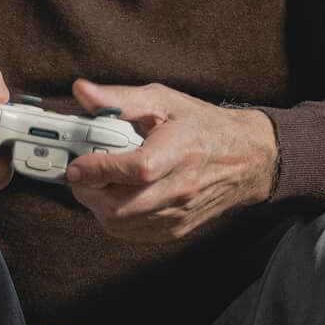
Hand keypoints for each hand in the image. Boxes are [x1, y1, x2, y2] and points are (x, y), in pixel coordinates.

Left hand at [64, 77, 276, 241]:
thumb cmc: (203, 126)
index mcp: (179, 151)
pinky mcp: (177, 229)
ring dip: (97, 205)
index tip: (77, 165)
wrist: (246, 158)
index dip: (99, 170)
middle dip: (88, 191)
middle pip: (121, 205)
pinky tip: (115, 196)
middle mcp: (181, 188)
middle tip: (80, 174)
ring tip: (96, 184)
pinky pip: (132, 233)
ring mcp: (179, 213)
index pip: (136, 170)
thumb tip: (83, 91)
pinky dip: (113, 218)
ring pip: (121, 223)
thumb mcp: (163, 100)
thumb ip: (120, 99)